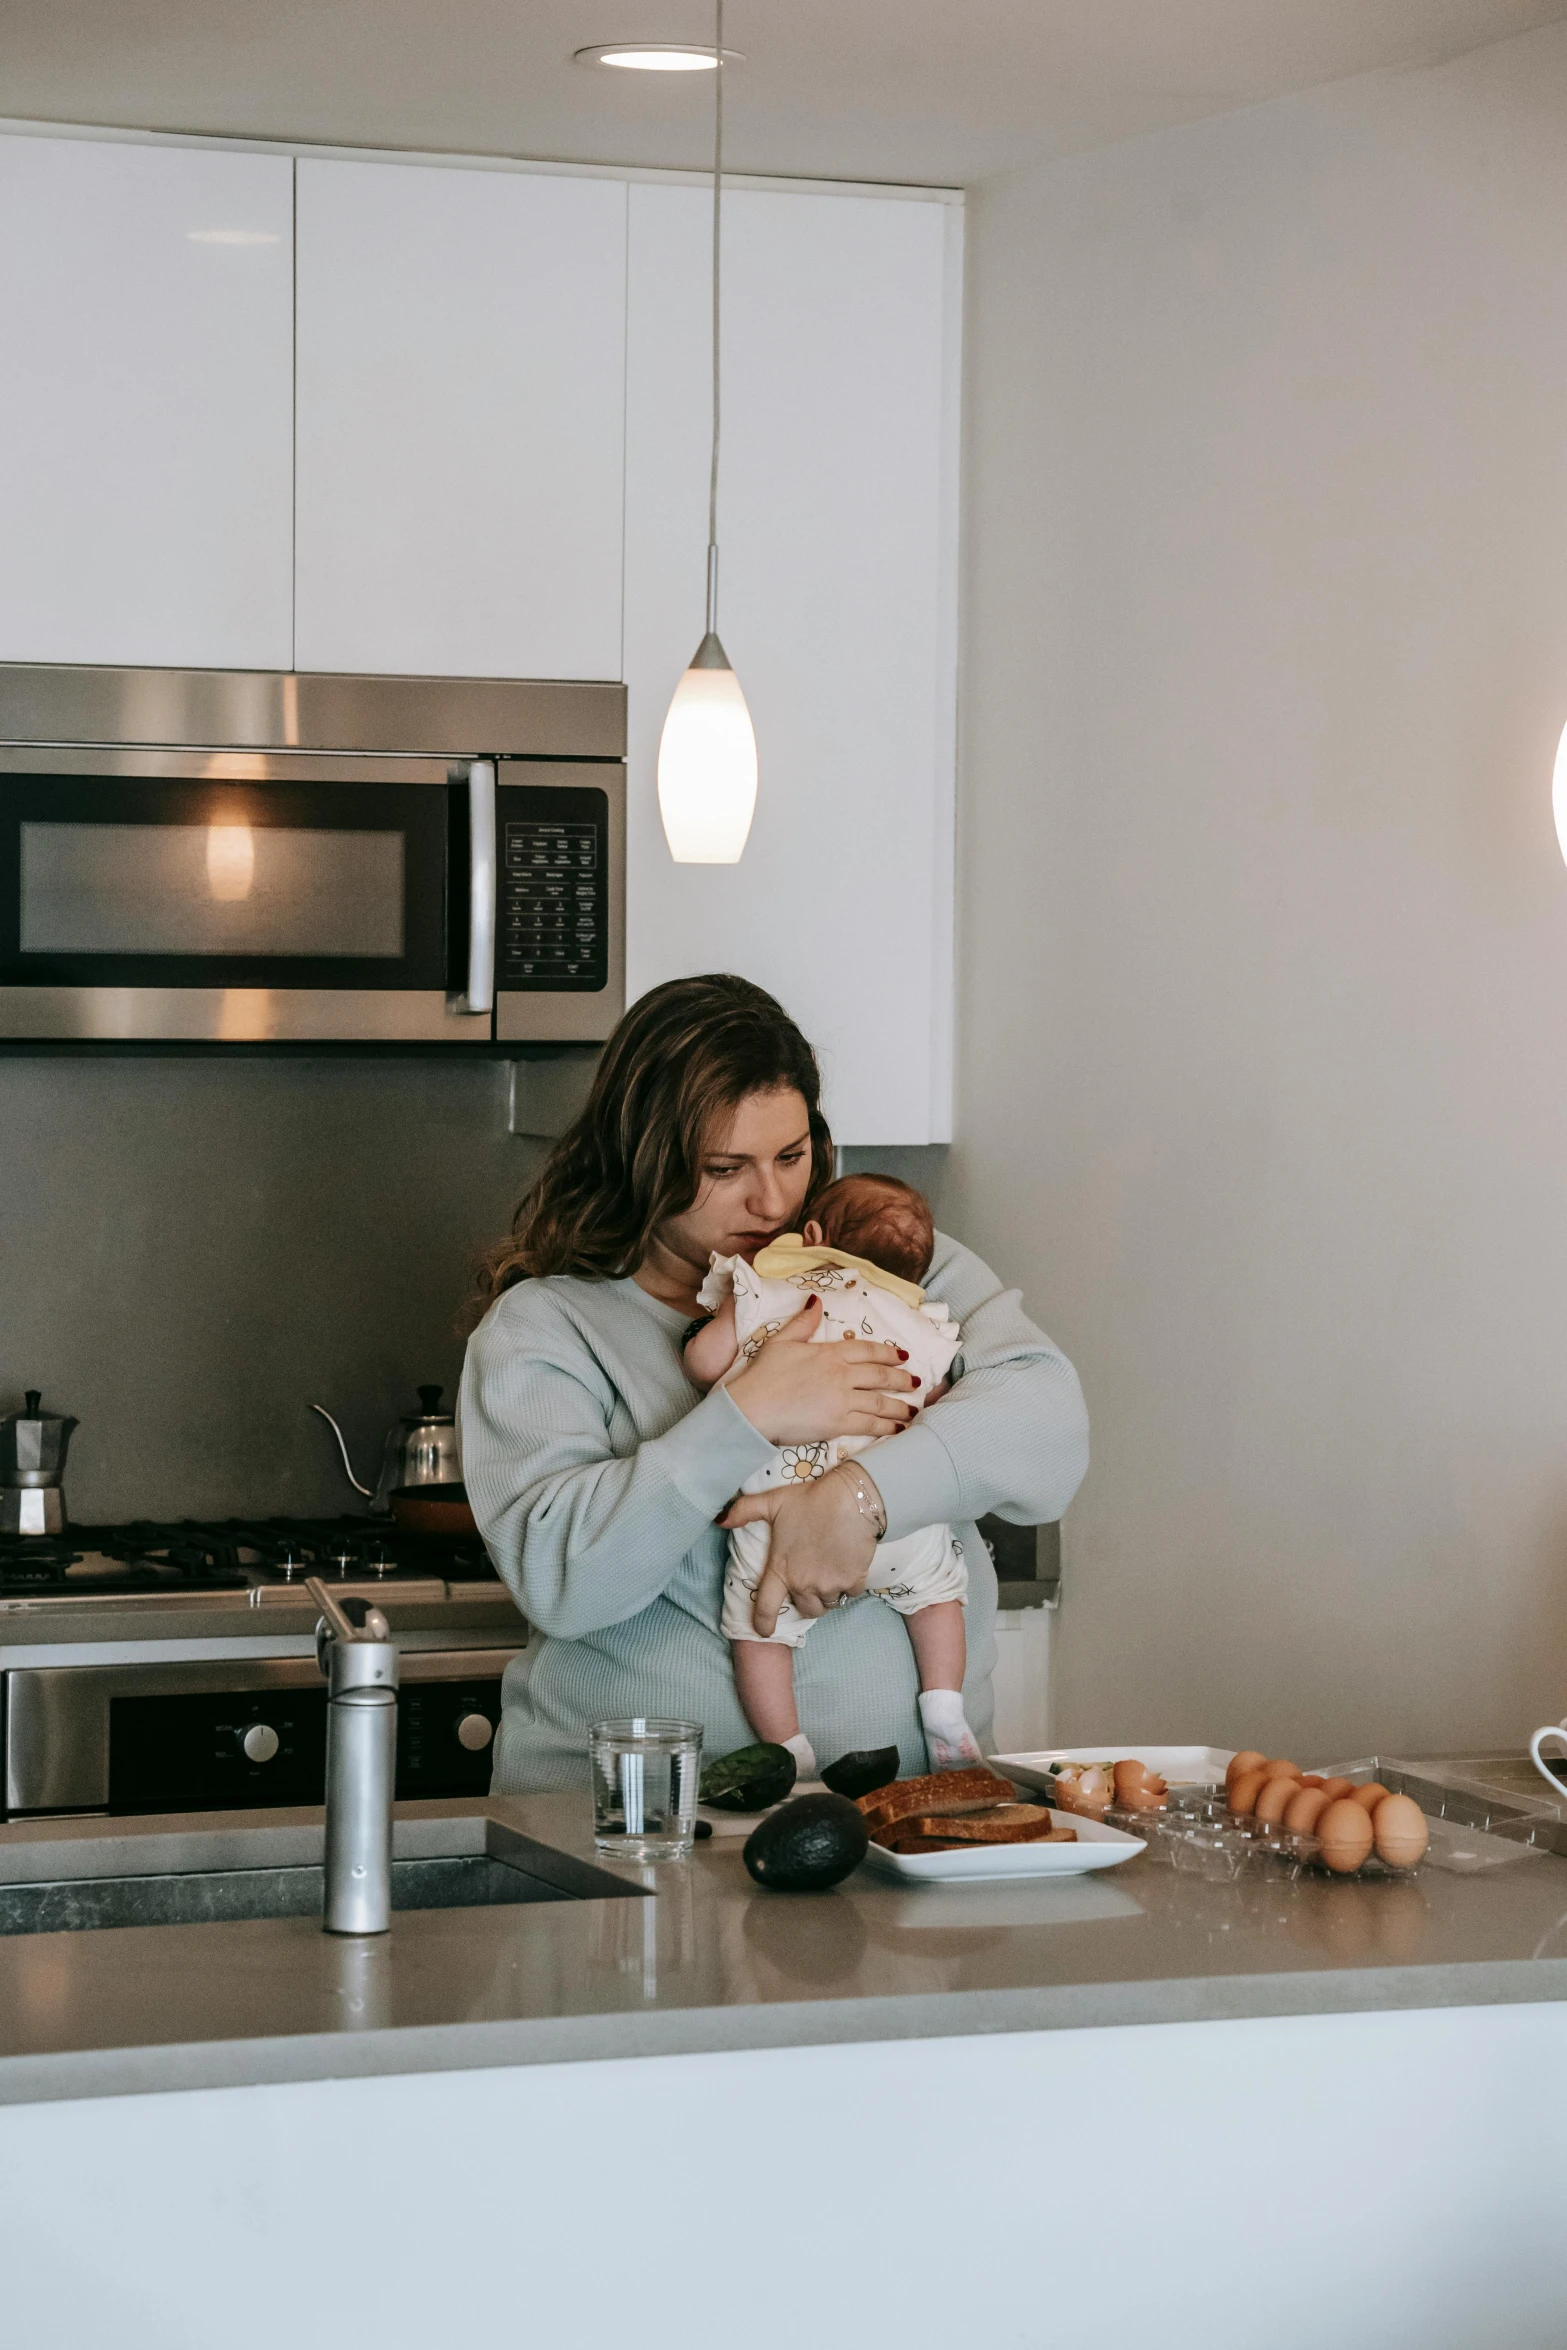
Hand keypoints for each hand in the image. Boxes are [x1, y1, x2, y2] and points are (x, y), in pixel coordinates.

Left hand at [720, 1464, 883, 1634]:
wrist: (852, 1499)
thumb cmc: (810, 1500)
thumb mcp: (773, 1501)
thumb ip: (744, 1511)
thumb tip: (719, 1520)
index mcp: (781, 1569)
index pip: (766, 1607)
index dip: (763, 1623)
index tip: (764, 1631)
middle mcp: (804, 1583)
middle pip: (806, 1610)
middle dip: (808, 1601)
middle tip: (811, 1582)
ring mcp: (829, 1584)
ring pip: (829, 1604)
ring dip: (828, 1594)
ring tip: (829, 1573)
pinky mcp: (853, 1581)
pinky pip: (849, 1593)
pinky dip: (848, 1585)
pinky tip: (847, 1565)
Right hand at [725, 1294, 918, 1444]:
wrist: (752, 1408)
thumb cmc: (763, 1375)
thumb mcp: (781, 1341)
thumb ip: (802, 1322)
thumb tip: (815, 1299)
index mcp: (829, 1353)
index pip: (867, 1350)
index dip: (888, 1353)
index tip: (904, 1357)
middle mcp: (841, 1374)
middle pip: (880, 1375)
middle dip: (902, 1379)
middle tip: (916, 1383)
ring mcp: (842, 1399)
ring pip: (880, 1401)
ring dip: (900, 1405)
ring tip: (913, 1409)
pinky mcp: (839, 1423)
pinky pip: (870, 1425)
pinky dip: (888, 1427)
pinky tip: (899, 1429)